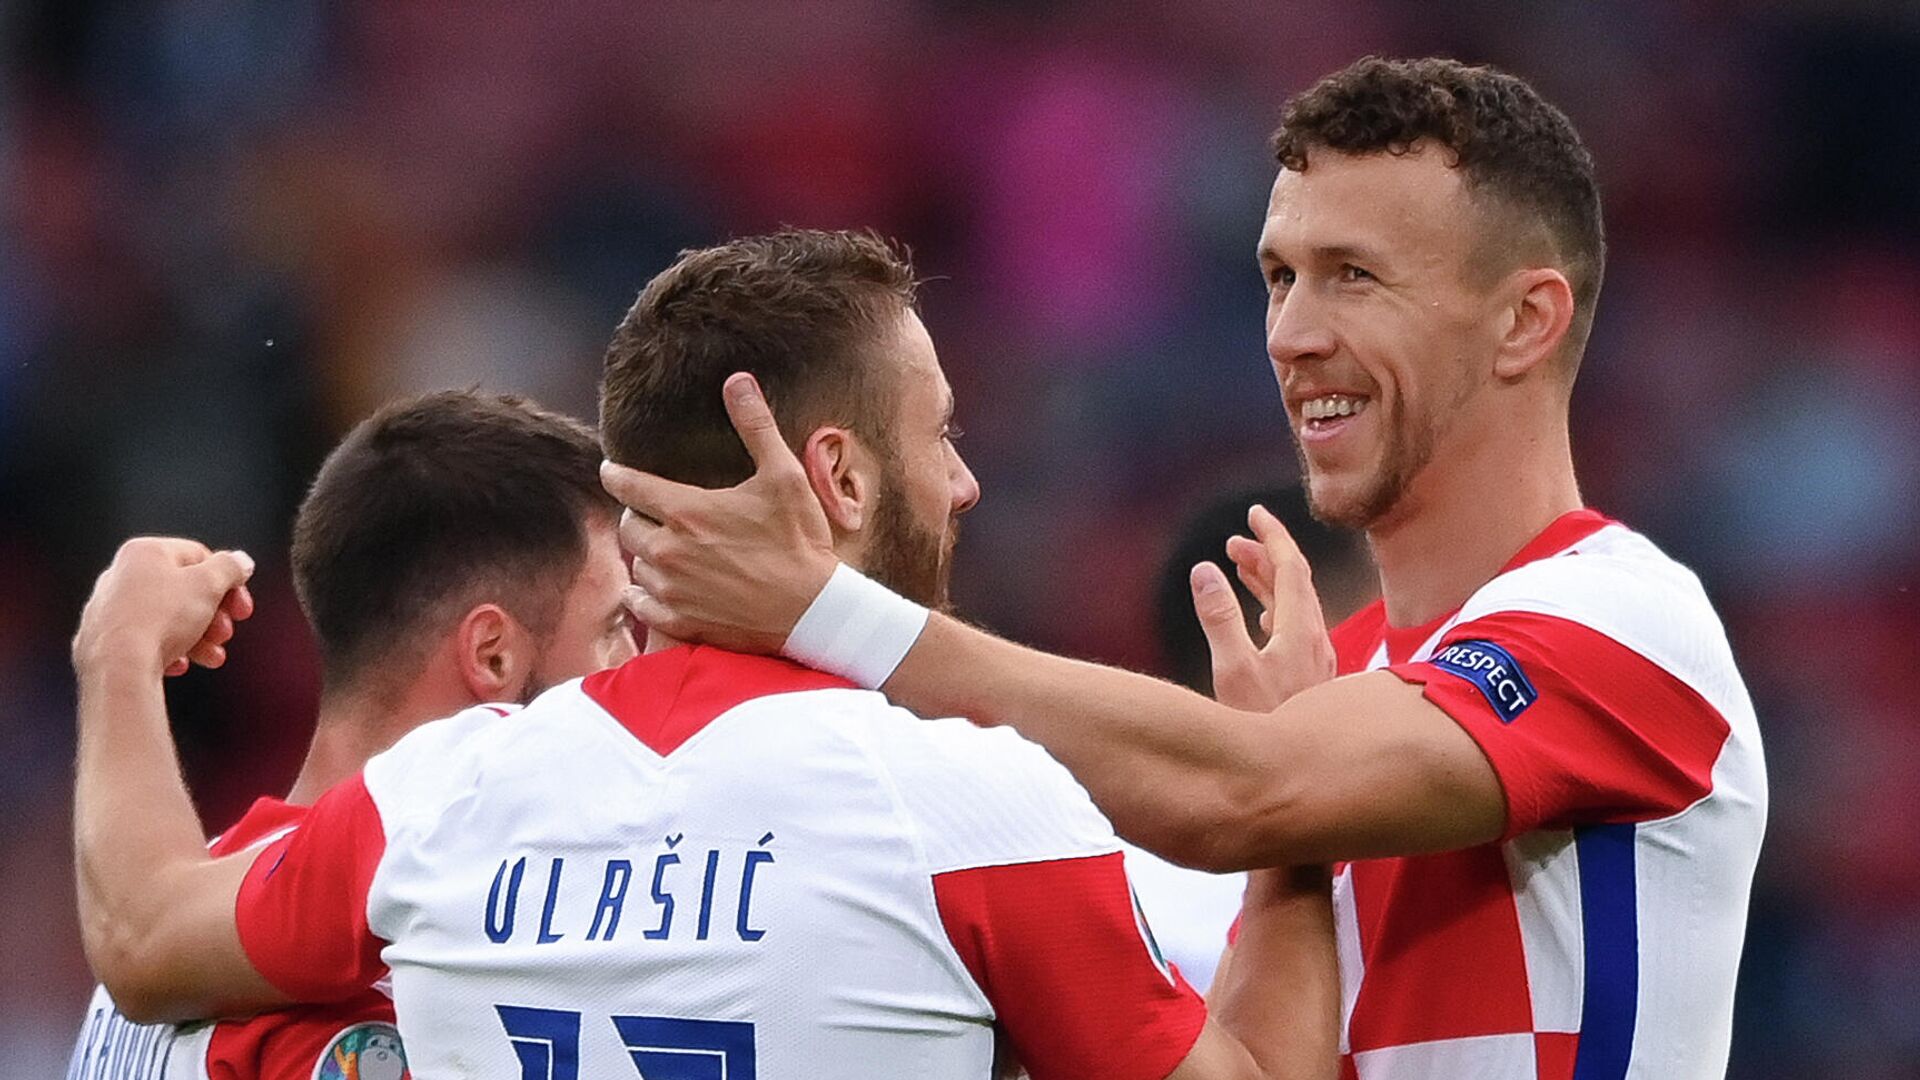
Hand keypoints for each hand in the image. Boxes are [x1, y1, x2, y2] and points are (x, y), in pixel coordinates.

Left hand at [73, 538, 255, 678]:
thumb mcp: (210, 584)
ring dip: (197, 636)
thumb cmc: (160, 619)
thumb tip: (239, 561)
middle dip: (213, 616)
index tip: (240, 607)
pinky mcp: (102, 639)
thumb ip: (230, 568)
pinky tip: (181, 662)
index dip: (228, 583)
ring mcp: (108, 608)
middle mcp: (120, 574)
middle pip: (183, 591)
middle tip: (224, 633)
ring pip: (166, 618)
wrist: (120, 666)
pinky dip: (168, 650)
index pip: (199, 557)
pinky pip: (144, 640)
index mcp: (144, 552)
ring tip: (211, 655)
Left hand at [600, 373, 838, 654]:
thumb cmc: (800, 541)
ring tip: (669, 550)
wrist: (813, 610)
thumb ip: (755, 426)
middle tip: (656, 514)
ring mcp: (672, 589)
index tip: (612, 471)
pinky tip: (663, 587)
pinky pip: (642, 604)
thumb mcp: (784, 476)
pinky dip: (647, 594)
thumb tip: (737, 380)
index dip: (616, 474)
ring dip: (648, 555)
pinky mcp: (679, 621)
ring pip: (636, 565)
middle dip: (638, 516)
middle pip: (628, 527)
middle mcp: (669, 550)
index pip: (628, 486)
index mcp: (687, 511)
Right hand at [1188, 504, 1335, 711]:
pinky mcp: (1310, 678)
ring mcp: (1315, 660)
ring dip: (1268, 582)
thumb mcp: (1232, 671)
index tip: (1255, 514)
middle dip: (1265, 556)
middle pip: (1294, 582)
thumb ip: (1219, 618)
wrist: (1299, 778)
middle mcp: (1315, 641)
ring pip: (1296, 605)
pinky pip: (1295, 627)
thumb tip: (1205, 571)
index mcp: (1300, 631)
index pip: (1291, 567)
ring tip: (1240, 567)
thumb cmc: (1265, 726)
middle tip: (1235, 541)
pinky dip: (1275, 608)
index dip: (1272, 536)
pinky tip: (1262, 617)